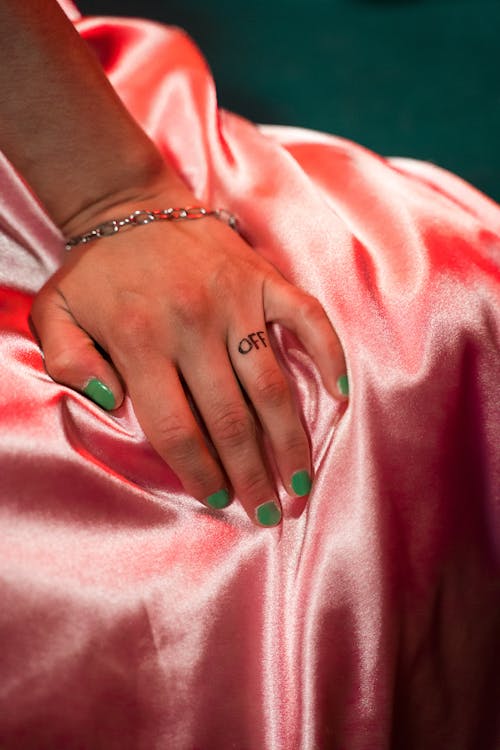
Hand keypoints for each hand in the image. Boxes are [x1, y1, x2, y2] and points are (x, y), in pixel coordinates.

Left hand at [31, 183, 347, 526]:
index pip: (176, 427)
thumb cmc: (95, 270)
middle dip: (251, 474)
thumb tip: (113, 400)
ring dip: (289, 439)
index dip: (198, 471)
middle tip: (270, 511)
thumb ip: (70, 362)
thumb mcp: (55, 313)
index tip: (218, 498)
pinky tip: (339, 396)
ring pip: (271, 385)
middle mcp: (193, 325)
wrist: (129, 203)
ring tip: (301, 481)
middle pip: (229, 419)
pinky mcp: (263, 279)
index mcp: (140, 340)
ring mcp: (235, 301)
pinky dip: (328, 356)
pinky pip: (307, 319)